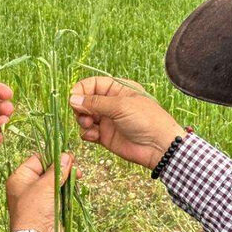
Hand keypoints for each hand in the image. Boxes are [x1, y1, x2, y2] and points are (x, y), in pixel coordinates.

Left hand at [6, 152, 73, 231]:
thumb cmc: (35, 210)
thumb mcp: (45, 186)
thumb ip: (57, 170)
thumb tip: (67, 156)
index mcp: (20, 177)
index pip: (37, 159)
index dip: (53, 156)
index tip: (68, 157)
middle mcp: (27, 185)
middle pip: (47, 170)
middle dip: (62, 168)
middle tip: (76, 168)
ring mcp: (38, 196)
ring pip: (54, 181)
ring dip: (66, 178)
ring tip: (78, 176)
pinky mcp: (48, 206)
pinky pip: (58, 193)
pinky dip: (66, 189)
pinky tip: (74, 186)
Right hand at [69, 76, 185, 169]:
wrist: (159, 147)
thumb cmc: (146, 120)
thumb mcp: (120, 106)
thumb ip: (95, 102)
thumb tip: (72, 99)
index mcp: (118, 90)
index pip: (94, 84)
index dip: (82, 89)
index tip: (73, 97)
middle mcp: (111, 104)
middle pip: (86, 100)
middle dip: (80, 107)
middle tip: (83, 114)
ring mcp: (108, 120)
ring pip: (85, 116)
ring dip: (82, 120)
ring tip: (89, 125)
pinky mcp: (105, 136)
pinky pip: (88, 132)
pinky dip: (87, 133)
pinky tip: (94, 136)